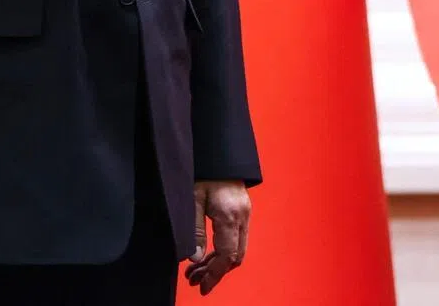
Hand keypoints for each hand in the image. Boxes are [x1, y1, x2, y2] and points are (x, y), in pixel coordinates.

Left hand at [185, 179, 250, 295]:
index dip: (215, 274)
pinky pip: (237, 237)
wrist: (220, 150)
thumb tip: (196, 259)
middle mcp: (243, 215)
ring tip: (195, 271)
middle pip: (235, 255)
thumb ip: (196, 230)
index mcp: (230, 215)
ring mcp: (245, 212)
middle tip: (195, 282)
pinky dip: (223, 250)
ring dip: (218, 262)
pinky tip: (207, 254)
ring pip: (237, 248)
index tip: (202, 287)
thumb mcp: (193, 199)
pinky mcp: (243, 209)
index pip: (228, 254)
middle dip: (216, 271)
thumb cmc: (205, 171)